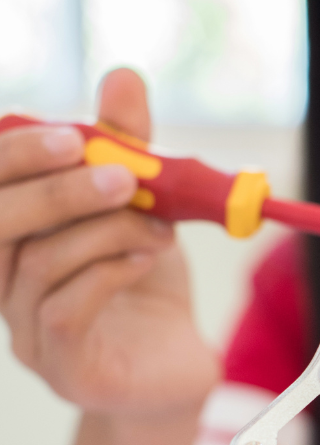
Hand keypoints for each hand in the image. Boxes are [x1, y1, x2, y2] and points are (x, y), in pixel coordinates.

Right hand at [0, 69, 219, 417]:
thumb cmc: (146, 280)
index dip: (14, 157)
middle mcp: (3, 286)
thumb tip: (122, 75)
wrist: (176, 362)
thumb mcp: (142, 207)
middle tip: (122, 172)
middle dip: (56, 189)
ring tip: (160, 227)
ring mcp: (25, 334)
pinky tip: (148, 258)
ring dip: (106, 230)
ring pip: (36, 264)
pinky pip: (64, 311)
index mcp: (14, 241)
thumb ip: (128, 147)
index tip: (74, 134)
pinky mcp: (63, 369)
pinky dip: (111, 272)